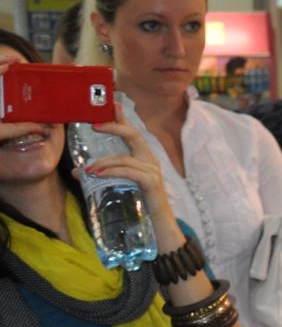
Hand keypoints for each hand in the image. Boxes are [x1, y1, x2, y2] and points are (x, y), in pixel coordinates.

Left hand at [88, 111, 177, 226]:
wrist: (158, 223)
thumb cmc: (140, 202)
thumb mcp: (118, 184)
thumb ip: (102, 174)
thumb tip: (78, 170)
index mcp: (144, 156)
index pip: (132, 132)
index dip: (122, 117)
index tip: (111, 104)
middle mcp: (150, 160)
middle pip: (133, 136)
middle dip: (114, 127)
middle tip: (94, 125)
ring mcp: (153, 171)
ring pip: (126, 158)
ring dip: (104, 162)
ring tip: (88, 169)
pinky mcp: (151, 183)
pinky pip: (129, 172)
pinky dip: (112, 172)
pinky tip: (97, 174)